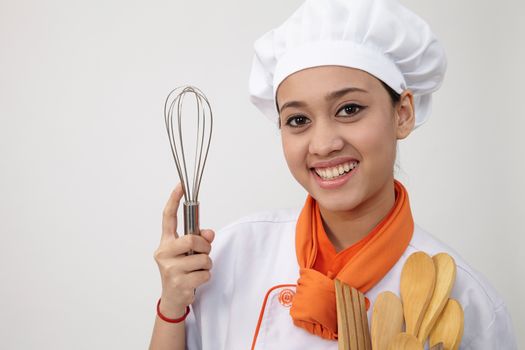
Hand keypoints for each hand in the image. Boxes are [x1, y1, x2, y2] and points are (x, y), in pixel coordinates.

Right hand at [153, 183, 214, 317]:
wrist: (173, 298)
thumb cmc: (182, 270)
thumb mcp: (189, 253)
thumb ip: (200, 239)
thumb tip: (210, 233)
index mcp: (166, 242)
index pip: (168, 217)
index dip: (174, 200)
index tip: (181, 185)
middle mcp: (164, 253)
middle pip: (191, 239)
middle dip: (204, 246)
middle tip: (204, 252)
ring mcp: (169, 268)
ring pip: (201, 259)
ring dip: (206, 264)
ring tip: (198, 269)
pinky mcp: (178, 282)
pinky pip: (203, 273)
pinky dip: (205, 276)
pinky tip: (195, 280)